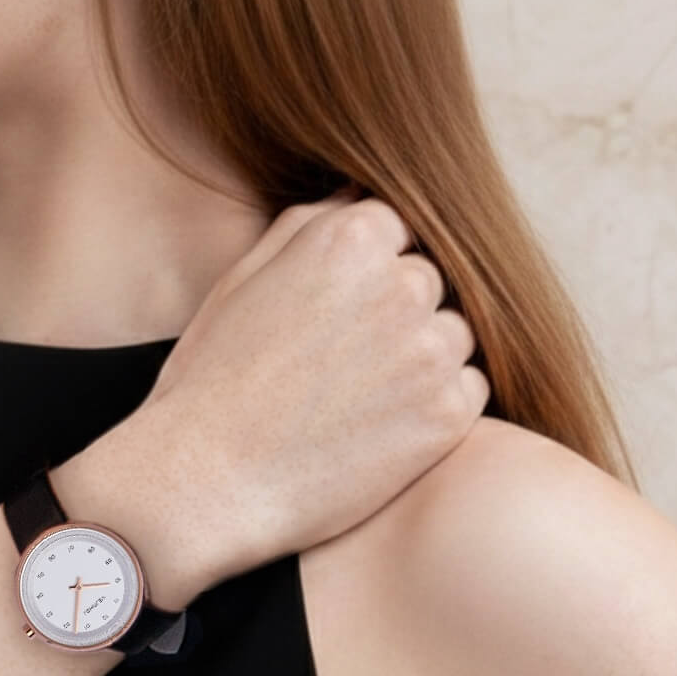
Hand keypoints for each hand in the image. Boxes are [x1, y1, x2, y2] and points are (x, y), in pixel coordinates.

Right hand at [125, 188, 489, 586]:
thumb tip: (356, 194)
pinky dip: (438, 404)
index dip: (366, 272)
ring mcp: (430, 351)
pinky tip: (381, 425)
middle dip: (396, 312)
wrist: (206, 481)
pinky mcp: (446, 414)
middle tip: (342, 361)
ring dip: (423, 356)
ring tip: (360, 395)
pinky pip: (470, 388)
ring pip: (456, 333)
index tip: (337, 313)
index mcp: (350, 238)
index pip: (398, 228)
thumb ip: (309, 226)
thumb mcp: (244, 280)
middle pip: (429, 281)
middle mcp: (401, 285)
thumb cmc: (212, 381)